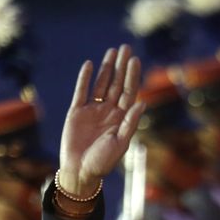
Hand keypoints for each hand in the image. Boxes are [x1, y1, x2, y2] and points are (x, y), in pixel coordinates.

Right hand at [59, 44, 146, 195]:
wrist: (80, 172)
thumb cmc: (102, 162)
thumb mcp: (120, 143)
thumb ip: (130, 122)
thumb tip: (143, 102)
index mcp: (121, 118)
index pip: (129, 92)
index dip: (132, 76)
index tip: (135, 60)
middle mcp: (109, 111)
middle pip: (117, 84)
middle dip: (121, 66)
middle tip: (126, 48)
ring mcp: (93, 110)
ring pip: (101, 84)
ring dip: (107, 68)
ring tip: (112, 51)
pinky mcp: (76, 112)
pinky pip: (82, 91)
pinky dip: (85, 78)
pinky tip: (90, 65)